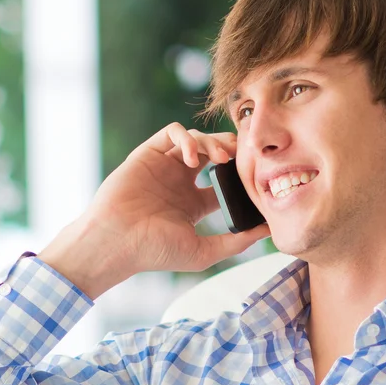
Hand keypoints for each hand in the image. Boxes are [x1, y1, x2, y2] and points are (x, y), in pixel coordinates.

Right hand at [39, 123, 269, 298]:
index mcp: (193, 203)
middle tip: (243, 156)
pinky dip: (187, 138)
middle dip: (230, 150)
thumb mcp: (203, 251)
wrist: (116, 243)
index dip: (240, 175)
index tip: (254, 176)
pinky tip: (194, 159)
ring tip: (221, 158)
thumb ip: (236, 242)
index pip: (224, 180)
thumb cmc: (154, 252)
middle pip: (213, 152)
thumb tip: (268, 231)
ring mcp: (163, 166)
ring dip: (212, 143)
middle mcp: (180, 182)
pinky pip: (172, 133)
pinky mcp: (148, 153)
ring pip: (196, 139)